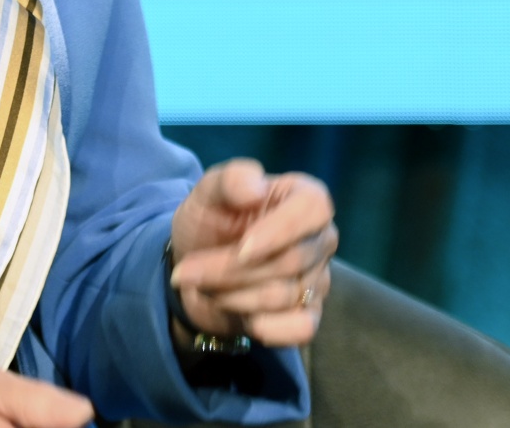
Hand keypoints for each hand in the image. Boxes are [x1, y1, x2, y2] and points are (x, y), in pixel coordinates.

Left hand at [167, 158, 336, 347]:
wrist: (195, 268)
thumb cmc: (209, 222)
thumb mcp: (207, 193)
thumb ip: (229, 180)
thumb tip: (255, 186)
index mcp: (305, 197)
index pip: (313, 209)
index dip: (279, 232)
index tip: (241, 249)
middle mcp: (320, 238)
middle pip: (289, 260)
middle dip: (230, 269)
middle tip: (189, 271)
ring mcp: (319, 279)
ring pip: (284, 295)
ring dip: (232, 295)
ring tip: (206, 285)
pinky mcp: (309, 314)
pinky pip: (300, 328)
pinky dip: (265, 327)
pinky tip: (242, 317)